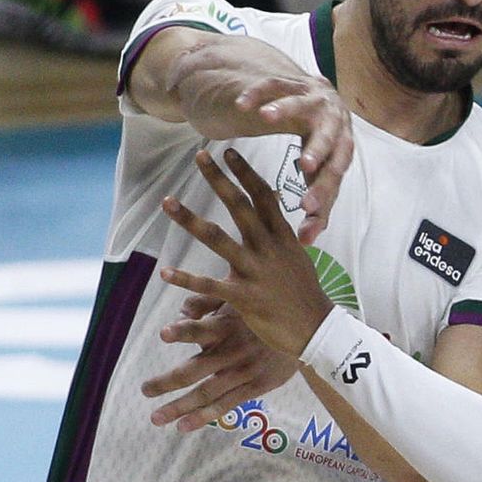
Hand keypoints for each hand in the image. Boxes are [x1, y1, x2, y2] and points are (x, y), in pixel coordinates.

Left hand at [141, 295, 298, 431]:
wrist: (306, 332)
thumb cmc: (262, 312)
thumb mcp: (238, 298)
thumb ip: (206, 301)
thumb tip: (180, 311)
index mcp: (228, 326)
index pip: (203, 328)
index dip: (184, 330)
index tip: (164, 333)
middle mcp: (233, 352)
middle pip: (196, 370)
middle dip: (167, 382)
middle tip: (145, 390)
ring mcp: (244, 373)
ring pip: (207, 393)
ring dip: (180, 407)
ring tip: (157, 417)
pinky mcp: (256, 387)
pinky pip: (226, 405)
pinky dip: (204, 417)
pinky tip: (183, 426)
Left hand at [160, 148, 334, 356]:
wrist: (316, 329)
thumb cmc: (305, 294)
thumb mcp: (297, 257)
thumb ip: (281, 234)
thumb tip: (274, 210)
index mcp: (282, 236)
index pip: (263, 196)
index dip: (245, 173)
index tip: (228, 152)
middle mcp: (267, 248)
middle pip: (239, 206)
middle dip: (218, 180)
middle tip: (199, 156)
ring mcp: (255, 271)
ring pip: (217, 239)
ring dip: (189, 219)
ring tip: (167, 201)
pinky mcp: (244, 297)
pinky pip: (209, 285)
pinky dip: (186, 279)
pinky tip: (165, 272)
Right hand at [163, 37, 353, 244]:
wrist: (316, 96)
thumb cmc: (318, 148)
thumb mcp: (320, 175)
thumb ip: (316, 206)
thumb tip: (305, 242)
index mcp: (342, 145)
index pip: (337, 170)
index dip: (324, 189)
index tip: (307, 209)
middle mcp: (333, 119)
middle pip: (329, 134)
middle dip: (318, 149)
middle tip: (305, 166)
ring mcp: (312, 97)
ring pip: (300, 102)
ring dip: (285, 109)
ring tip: (266, 118)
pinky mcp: (290, 81)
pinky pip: (274, 84)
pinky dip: (258, 92)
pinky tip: (242, 105)